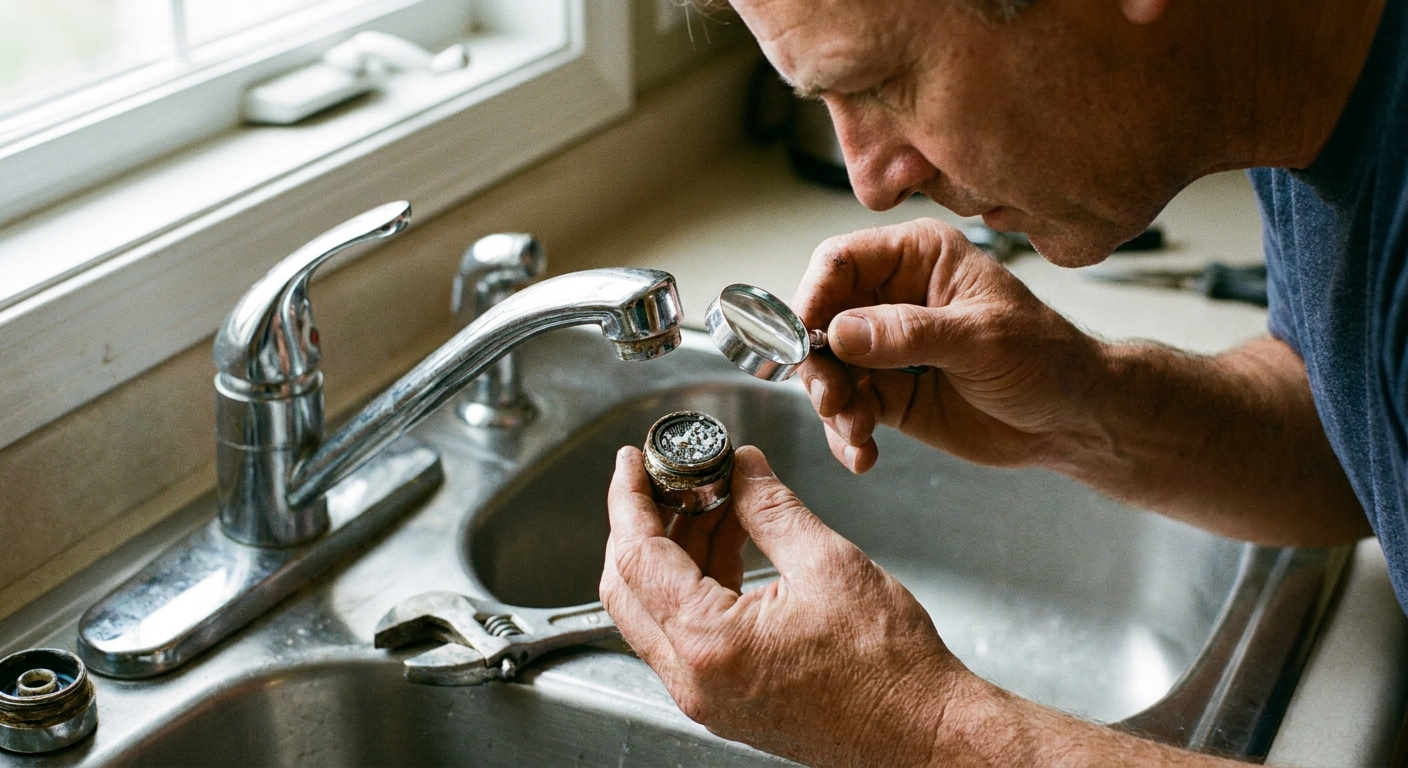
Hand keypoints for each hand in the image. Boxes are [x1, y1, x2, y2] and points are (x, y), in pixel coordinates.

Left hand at [599, 444, 972, 766]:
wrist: (923, 735)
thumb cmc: (890, 670)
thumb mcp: (829, 563)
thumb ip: (771, 507)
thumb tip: (741, 467)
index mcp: (710, 642)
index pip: (637, 556)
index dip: (628, 499)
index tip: (631, 461)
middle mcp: (695, 679)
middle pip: (628, 588)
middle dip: (640, 524)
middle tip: (663, 477)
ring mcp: (706, 696)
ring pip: (655, 610)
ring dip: (672, 551)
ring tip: (711, 500)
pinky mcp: (725, 701)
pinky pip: (686, 633)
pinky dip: (695, 583)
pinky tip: (730, 543)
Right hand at [792, 218, 1105, 473]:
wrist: (1070, 420)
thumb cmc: (1045, 359)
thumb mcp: (981, 339)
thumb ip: (910, 333)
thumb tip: (841, 331)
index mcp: (918, 258)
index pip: (840, 261)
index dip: (813, 296)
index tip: (803, 338)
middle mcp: (892, 297)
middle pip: (821, 318)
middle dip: (819, 364)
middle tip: (832, 399)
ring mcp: (886, 347)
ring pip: (827, 369)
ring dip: (832, 405)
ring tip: (857, 432)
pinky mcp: (888, 393)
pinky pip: (846, 410)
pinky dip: (846, 434)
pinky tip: (863, 455)